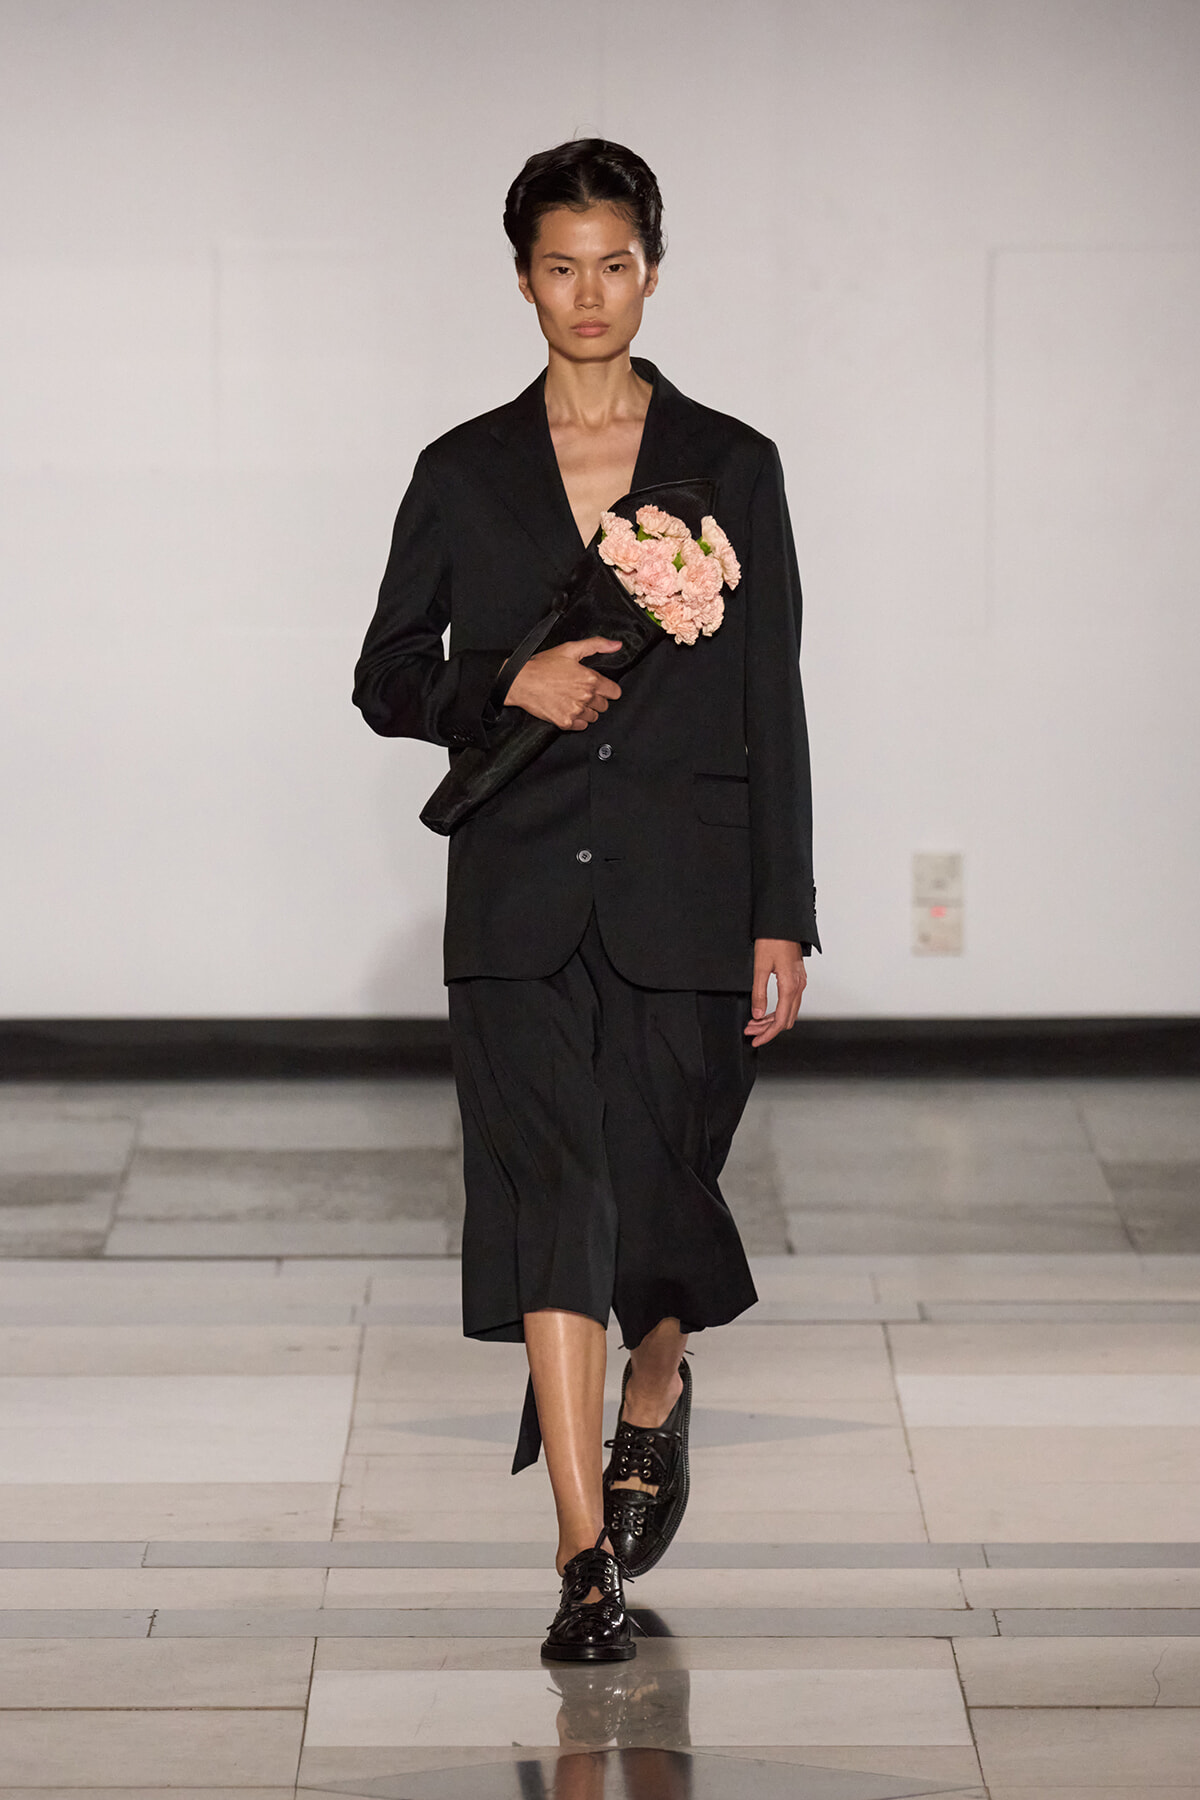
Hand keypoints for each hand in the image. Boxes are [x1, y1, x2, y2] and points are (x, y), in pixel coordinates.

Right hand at [504, 637, 622, 730]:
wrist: (520, 682)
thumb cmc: (542, 666)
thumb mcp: (570, 649)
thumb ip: (596, 645)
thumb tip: (616, 645)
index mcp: (590, 679)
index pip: (614, 692)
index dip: (608, 689)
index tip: (600, 687)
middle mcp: (585, 697)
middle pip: (604, 705)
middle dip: (596, 699)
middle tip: (582, 692)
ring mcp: (575, 711)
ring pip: (594, 717)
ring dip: (587, 710)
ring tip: (574, 700)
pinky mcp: (565, 722)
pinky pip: (581, 726)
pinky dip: (577, 720)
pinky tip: (568, 709)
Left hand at [744, 938, 806, 1046]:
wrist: (784, 924)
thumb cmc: (773, 941)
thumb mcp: (759, 967)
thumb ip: (759, 993)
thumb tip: (757, 1014)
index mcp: (790, 987)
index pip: (780, 1021)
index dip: (768, 1034)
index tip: (756, 1040)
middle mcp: (798, 987)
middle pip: (786, 1019)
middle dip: (768, 1029)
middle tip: (750, 1031)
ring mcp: (800, 983)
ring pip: (789, 1011)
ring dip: (772, 1020)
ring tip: (754, 1022)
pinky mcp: (797, 978)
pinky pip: (790, 1002)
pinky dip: (778, 1010)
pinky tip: (765, 1010)